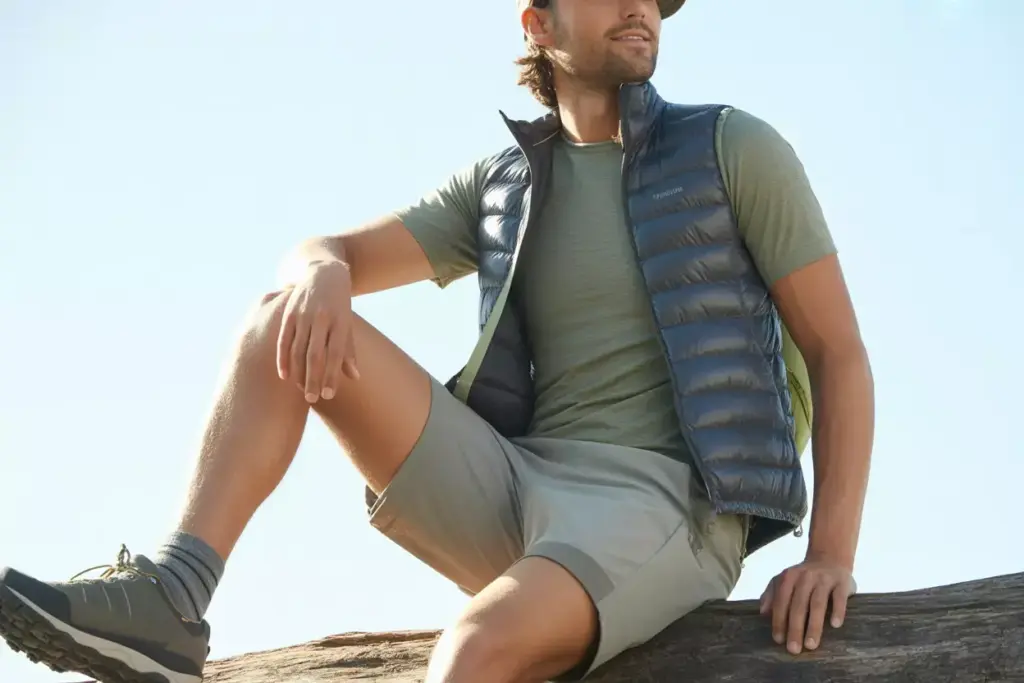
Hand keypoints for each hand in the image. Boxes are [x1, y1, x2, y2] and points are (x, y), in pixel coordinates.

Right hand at [276, 261, 359, 401]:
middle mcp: (321, 318)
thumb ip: (348, 350)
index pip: (335, 354)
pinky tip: (284, 375)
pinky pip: (283, 339)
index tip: (328, 395)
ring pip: (298, 348)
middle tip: (312, 398)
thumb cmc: (339, 305)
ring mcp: (303, 314)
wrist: (325, 272)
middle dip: (313, 378)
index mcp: (339, 322)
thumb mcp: (347, 324)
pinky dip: (282, 358)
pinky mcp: (289, 312)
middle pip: (315, 354)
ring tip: (300, 390)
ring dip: (298, 372)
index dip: (331, 375)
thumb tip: (355, 377)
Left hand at [759, 559, 855, 654]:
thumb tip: (762, 612)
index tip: (778, 640)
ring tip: (811, 644)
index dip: (779, 620)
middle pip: (798, 605)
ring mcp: (824, 579)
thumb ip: (772, 594)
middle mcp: (806, 576)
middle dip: (795, 628)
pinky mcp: (842, 582)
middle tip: (794, 649)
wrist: (830, 558)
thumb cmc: (804, 577)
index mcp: (789, 577)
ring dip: (814, 625)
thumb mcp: (785, 580)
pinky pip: (839, 598)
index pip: (781, 601)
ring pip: (818, 604)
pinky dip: (838, 611)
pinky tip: (835, 625)